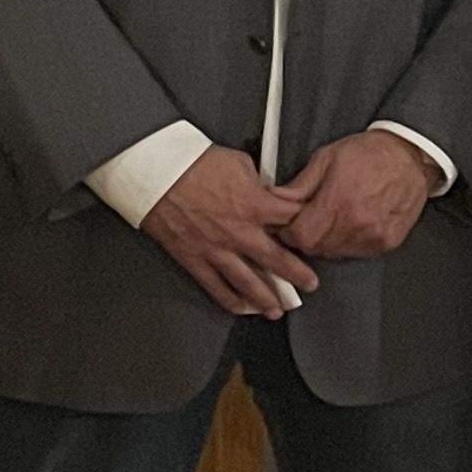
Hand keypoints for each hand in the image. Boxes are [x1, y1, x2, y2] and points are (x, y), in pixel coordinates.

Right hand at [141, 147, 322, 316]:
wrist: (157, 172)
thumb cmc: (196, 161)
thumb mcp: (239, 162)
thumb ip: (258, 183)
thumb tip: (268, 193)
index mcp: (255, 205)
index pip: (293, 221)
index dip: (307, 227)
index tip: (314, 235)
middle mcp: (240, 233)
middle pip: (278, 260)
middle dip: (298, 275)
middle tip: (310, 285)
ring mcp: (217, 250)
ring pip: (249, 283)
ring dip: (267, 299)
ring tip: (279, 310)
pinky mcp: (195, 259)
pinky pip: (216, 287)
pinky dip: (231, 301)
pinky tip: (243, 308)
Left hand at [277, 130, 442, 261]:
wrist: (411, 158)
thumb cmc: (368, 153)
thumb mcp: (327, 158)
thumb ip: (300, 184)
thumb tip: (274, 199)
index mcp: (337, 202)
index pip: (300, 236)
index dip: (288, 232)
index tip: (287, 224)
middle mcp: (356, 224)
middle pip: (315, 248)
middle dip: (305, 237)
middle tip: (307, 221)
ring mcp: (373, 236)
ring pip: (334, 253)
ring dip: (325, 242)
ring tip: (329, 221)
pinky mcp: (386, 243)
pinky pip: (356, 253)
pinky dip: (346, 243)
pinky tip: (349, 225)